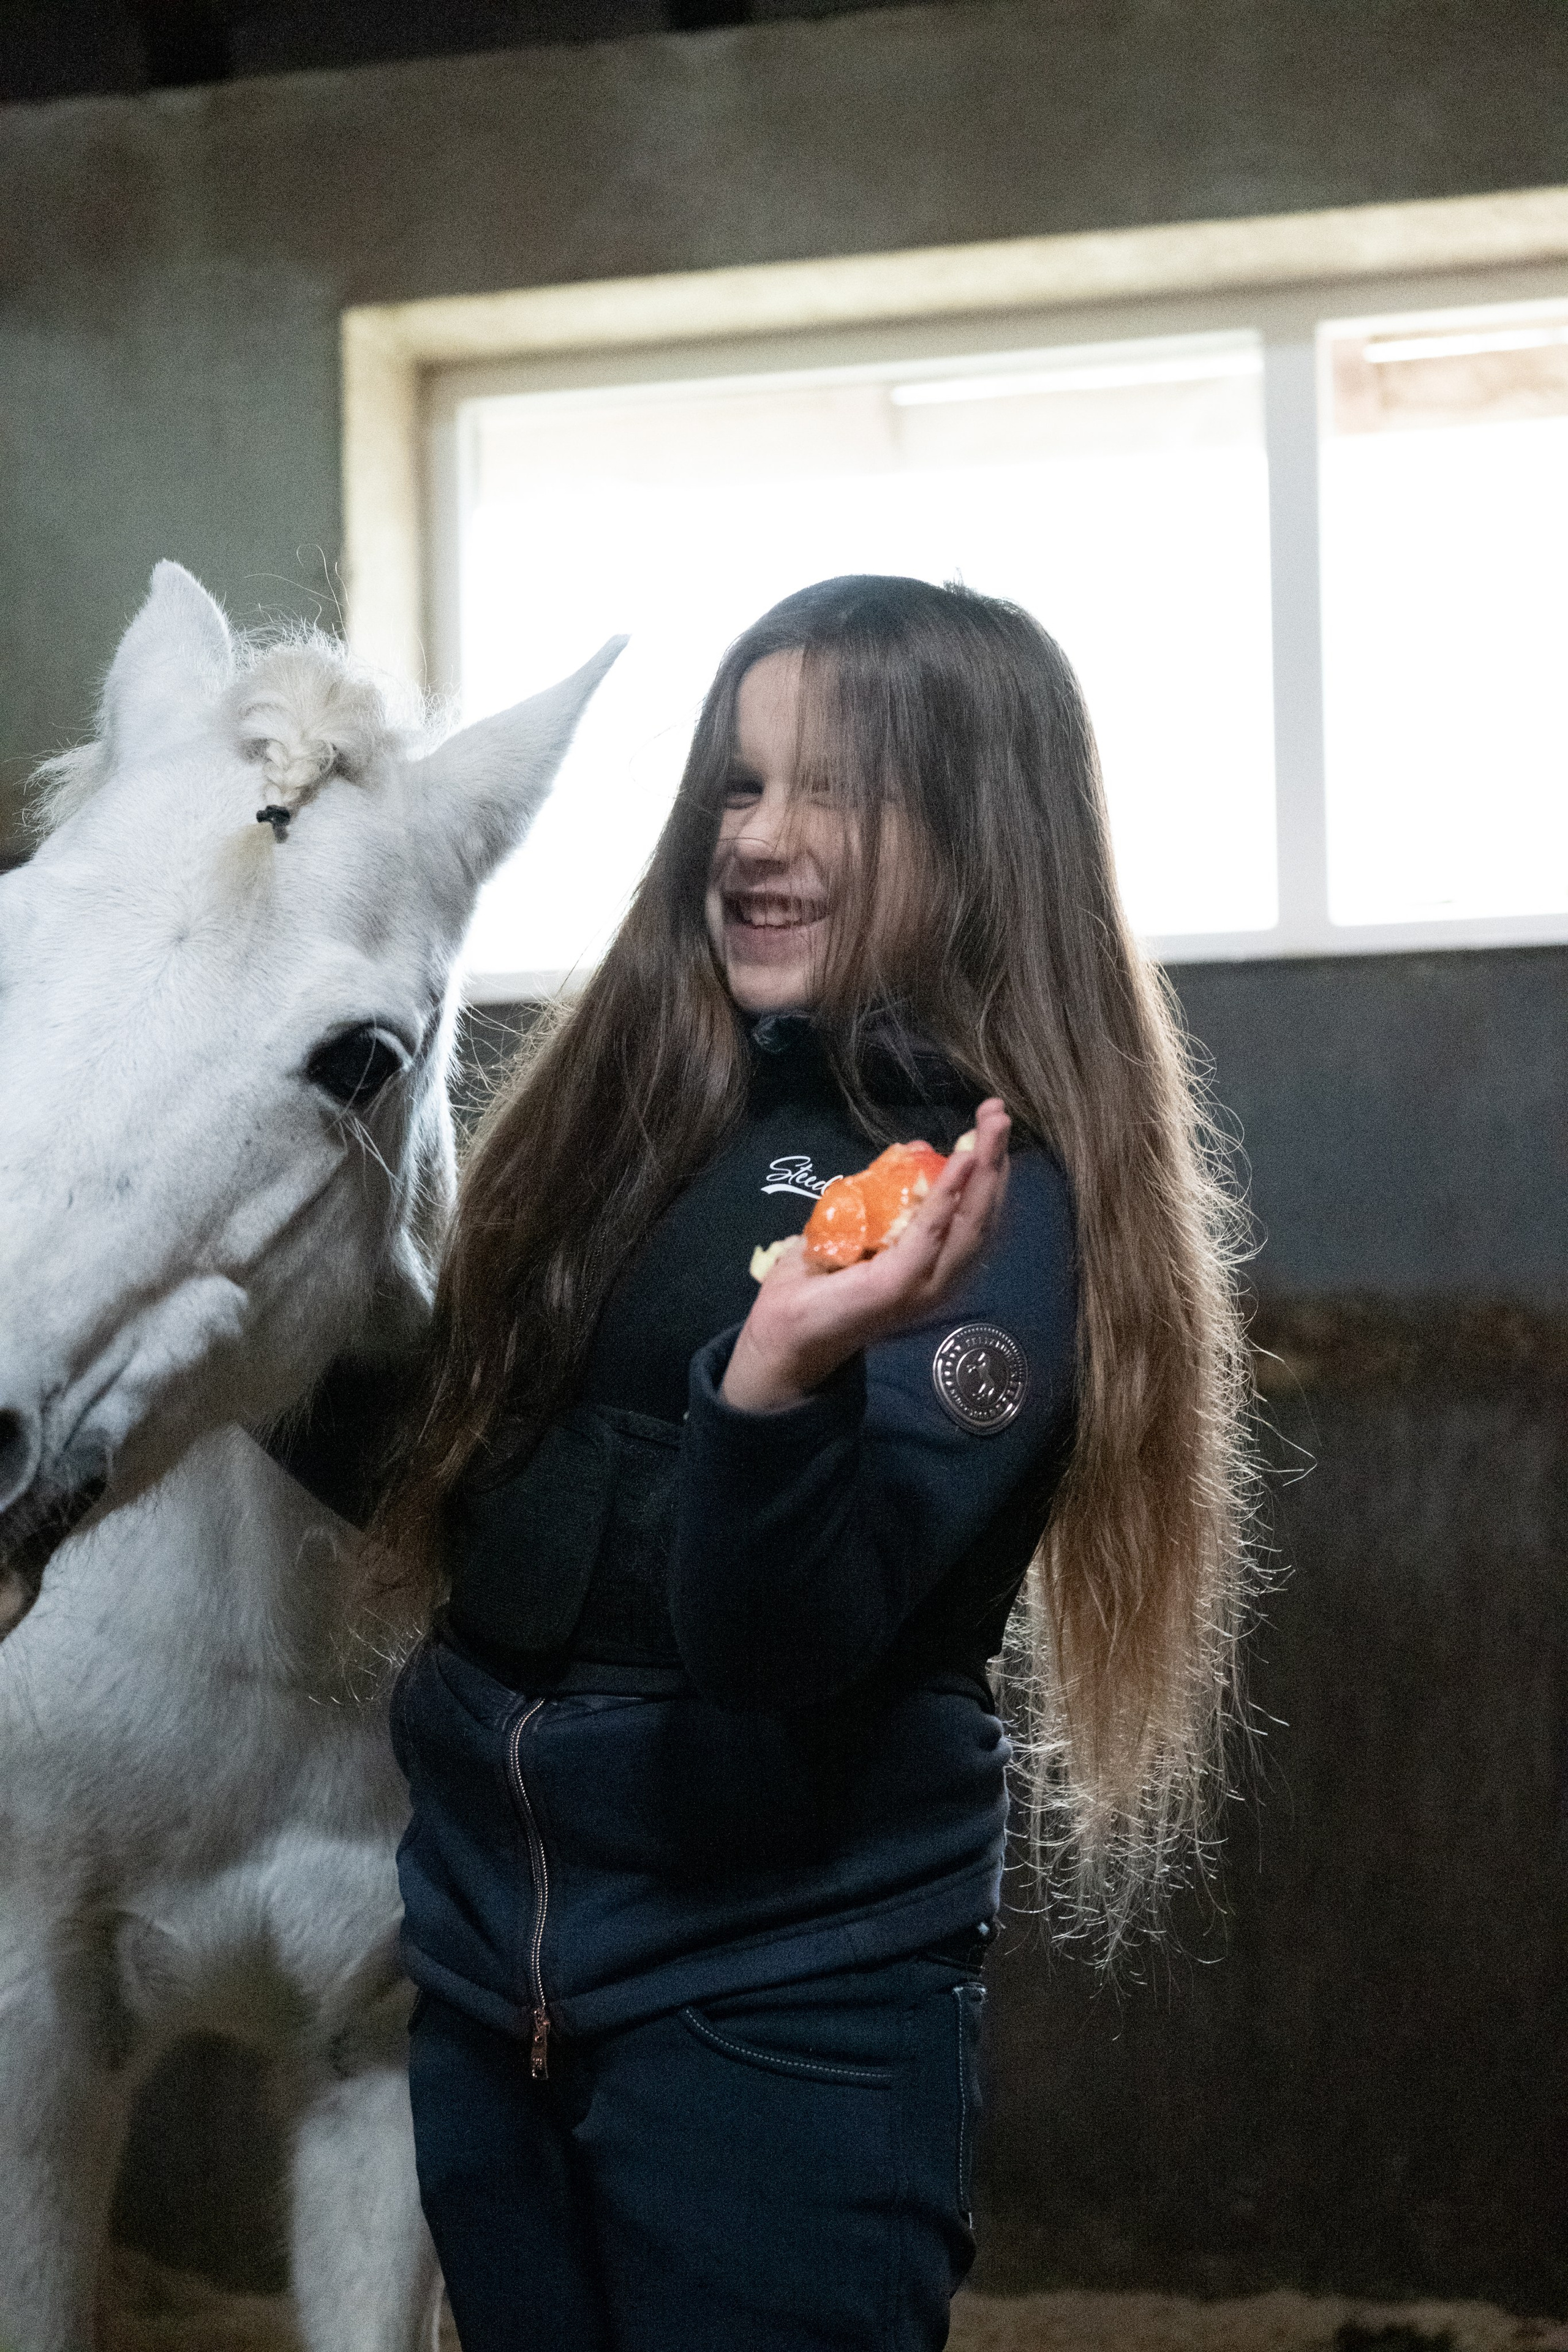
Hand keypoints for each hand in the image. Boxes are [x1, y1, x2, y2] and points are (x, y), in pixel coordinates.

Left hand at [720, 1100, 1011, 1413]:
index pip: (977, 1217)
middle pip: (982, 1216)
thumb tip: (916, 1150)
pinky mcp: (899, 1285)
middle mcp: (940, 1280)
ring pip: (969, 1224)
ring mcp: (923, 1286)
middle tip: (999, 1113)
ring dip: (983, 1172)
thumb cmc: (818, 1282)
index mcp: (935, 1268)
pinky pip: (931, 1233)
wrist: (781, 1333)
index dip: (990, 1170)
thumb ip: (888, 1195)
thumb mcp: (859, 1225)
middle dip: (995, 1161)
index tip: (993, 1123)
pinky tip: (962, 1162)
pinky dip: (948, 1195)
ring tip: (990, 1128)